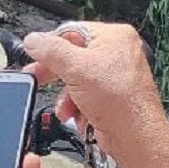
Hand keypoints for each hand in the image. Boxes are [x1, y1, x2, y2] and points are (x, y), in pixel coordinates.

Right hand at [22, 22, 163, 159]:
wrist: (135, 136)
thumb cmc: (119, 100)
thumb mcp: (76, 69)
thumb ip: (52, 52)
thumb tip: (34, 40)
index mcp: (114, 36)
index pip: (74, 31)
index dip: (51, 44)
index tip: (33, 55)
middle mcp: (118, 53)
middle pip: (74, 57)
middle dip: (56, 74)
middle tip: (37, 78)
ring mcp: (116, 76)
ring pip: (77, 81)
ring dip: (67, 97)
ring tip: (67, 108)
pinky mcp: (112, 97)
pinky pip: (85, 96)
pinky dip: (79, 107)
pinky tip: (80, 115)